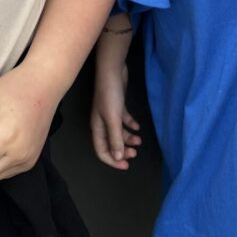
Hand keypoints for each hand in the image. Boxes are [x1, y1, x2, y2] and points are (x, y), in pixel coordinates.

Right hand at [91, 49, 140, 170]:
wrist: (112, 70)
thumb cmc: (110, 95)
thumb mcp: (113, 118)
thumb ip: (115, 138)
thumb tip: (117, 156)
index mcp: (97, 128)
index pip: (102, 151)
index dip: (112, 160)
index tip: (126, 165)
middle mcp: (102, 123)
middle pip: (111, 143)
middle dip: (122, 150)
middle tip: (135, 154)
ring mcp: (109, 114)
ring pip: (118, 132)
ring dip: (128, 138)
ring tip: (139, 140)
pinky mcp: (117, 105)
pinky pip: (123, 120)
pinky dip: (130, 125)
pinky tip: (137, 126)